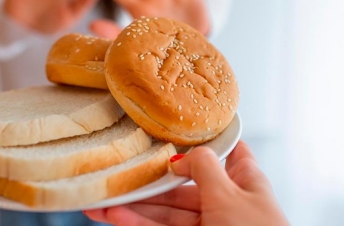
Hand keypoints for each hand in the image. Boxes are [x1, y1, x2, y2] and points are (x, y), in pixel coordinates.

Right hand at [84, 141, 288, 225]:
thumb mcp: (230, 194)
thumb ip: (204, 168)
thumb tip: (180, 156)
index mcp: (242, 178)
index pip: (224, 149)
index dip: (201, 138)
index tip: (172, 127)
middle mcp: (223, 197)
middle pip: (180, 182)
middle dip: (147, 181)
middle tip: (114, 175)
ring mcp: (206, 222)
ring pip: (166, 210)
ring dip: (134, 206)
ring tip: (101, 201)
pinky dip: (138, 224)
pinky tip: (117, 216)